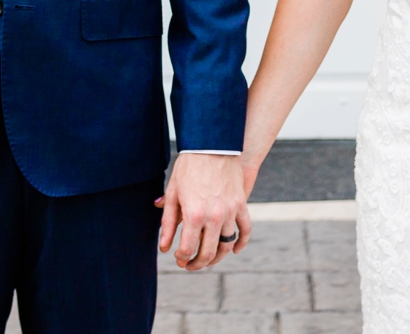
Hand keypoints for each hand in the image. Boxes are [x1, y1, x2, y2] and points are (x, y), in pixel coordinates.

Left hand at [155, 154, 250, 270]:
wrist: (212, 144)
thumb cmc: (189, 167)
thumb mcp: (173, 193)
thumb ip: (168, 222)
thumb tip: (164, 247)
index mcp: (194, 215)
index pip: (187, 249)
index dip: (181, 258)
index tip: (177, 258)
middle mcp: (214, 216)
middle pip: (208, 253)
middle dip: (197, 264)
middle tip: (189, 265)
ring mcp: (230, 211)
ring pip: (227, 245)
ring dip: (217, 258)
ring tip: (207, 259)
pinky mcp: (241, 204)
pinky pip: (245, 230)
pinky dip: (241, 243)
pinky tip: (233, 251)